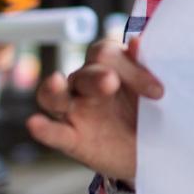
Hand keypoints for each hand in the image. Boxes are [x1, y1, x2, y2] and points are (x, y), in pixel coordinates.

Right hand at [24, 37, 163, 180]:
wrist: (152, 151)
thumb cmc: (149, 113)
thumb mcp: (152, 94)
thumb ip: (146, 68)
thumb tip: (138, 41)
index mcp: (109, 66)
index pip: (108, 55)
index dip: (131, 70)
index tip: (158, 92)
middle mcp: (87, 83)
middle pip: (84, 72)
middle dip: (97, 77)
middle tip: (111, 82)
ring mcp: (75, 111)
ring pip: (53, 95)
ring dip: (54, 88)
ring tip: (56, 82)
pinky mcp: (71, 139)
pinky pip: (53, 132)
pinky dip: (44, 128)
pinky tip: (36, 123)